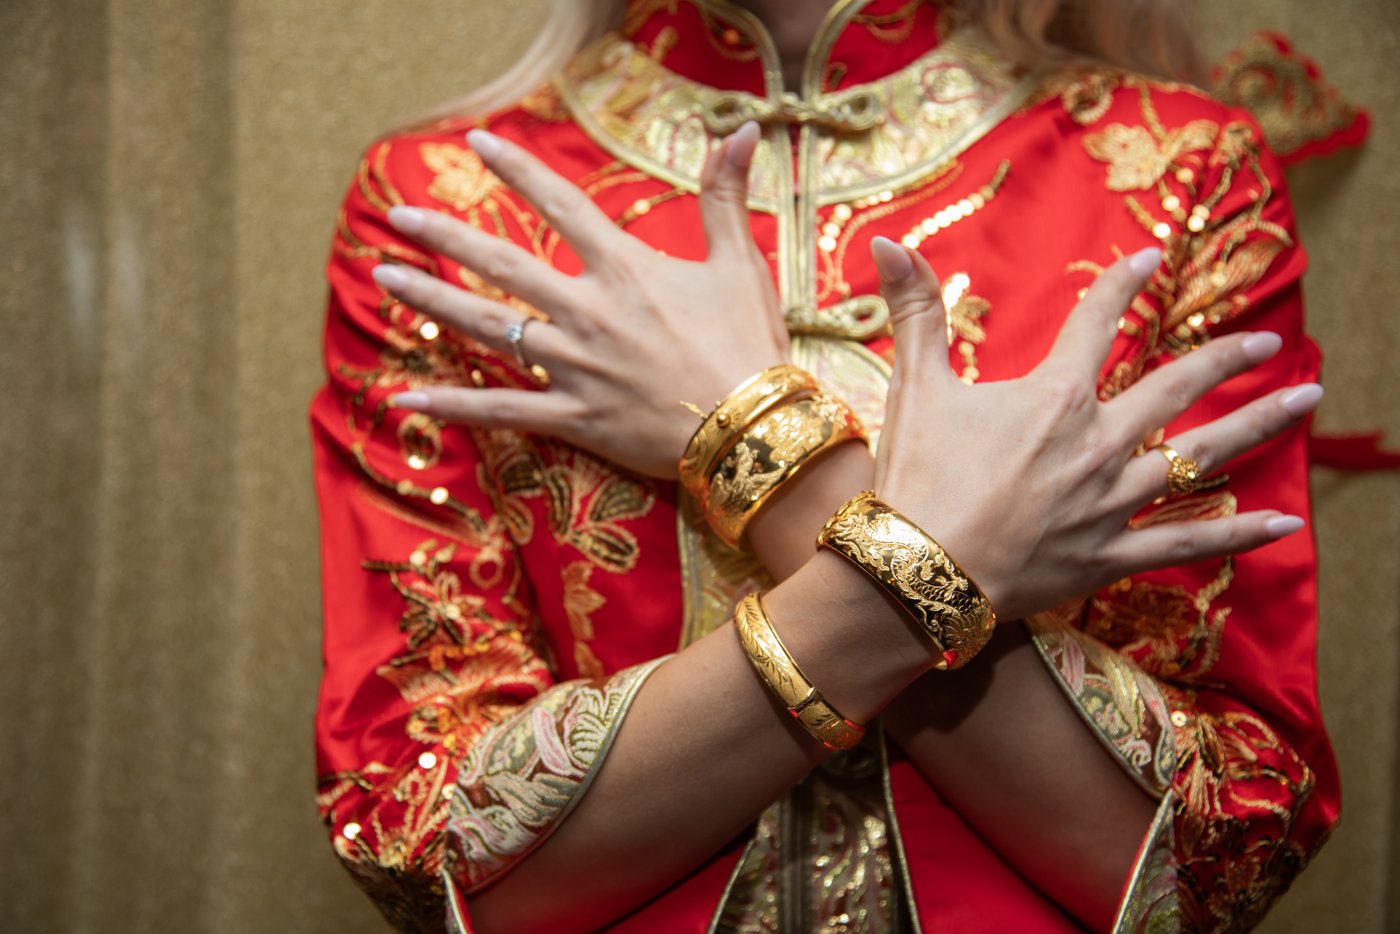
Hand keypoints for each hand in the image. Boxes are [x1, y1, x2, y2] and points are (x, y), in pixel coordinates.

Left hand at [374, 122, 786, 477]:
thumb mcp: (741, 264)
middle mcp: (587, 311)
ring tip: (384, 280)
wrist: (755, 430)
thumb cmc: (749, 345)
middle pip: (503, 264)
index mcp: (625, 269)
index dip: (516, 168)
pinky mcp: (573, 417)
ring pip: (488, 328)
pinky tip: (405, 399)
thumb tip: (739, 130)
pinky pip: (500, 410)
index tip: (475, 142)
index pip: (559, 204)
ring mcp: (574, 366)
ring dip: (432, 302)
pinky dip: (452, 406)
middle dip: (446, 237)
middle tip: (399, 217)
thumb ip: (725, 196)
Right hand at [868, 237, 1320, 621]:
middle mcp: (1098, 442)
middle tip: (1267, 345)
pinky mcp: (1110, 555)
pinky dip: (1236, 532)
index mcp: (1054, 397)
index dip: (1121, 285)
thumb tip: (886, 241)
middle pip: (1175, 388)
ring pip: (1199, 457)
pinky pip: (1186, 541)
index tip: (1148, 260)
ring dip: (1257, 427)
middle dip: (1225, 359)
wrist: (917, 575)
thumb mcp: (913, 388)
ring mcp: (1111, 501)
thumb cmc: (916, 479)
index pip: (1095, 322)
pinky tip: (1283, 523)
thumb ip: (912, 312)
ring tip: (1306, 402)